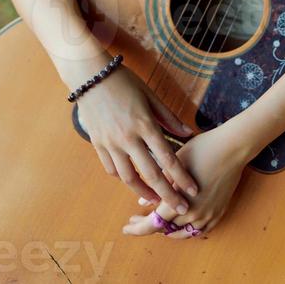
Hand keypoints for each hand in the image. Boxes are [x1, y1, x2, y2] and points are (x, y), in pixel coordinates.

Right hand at [76, 63, 198, 213]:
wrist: (91, 76)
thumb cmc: (125, 82)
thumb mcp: (150, 96)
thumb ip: (169, 117)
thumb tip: (188, 133)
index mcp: (145, 124)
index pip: (167, 158)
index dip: (181, 177)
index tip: (193, 189)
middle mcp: (128, 138)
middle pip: (150, 175)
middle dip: (167, 195)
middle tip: (181, 208)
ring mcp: (110, 143)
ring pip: (128, 178)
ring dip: (144, 192)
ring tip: (156, 200)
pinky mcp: (97, 144)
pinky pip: (111, 169)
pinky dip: (123, 178)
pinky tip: (133, 181)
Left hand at [121, 125, 245, 239]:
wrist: (233, 147)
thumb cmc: (203, 149)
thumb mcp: (175, 162)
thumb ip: (160, 184)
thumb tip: (144, 201)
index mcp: (179, 201)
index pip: (153, 224)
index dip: (138, 228)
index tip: (126, 227)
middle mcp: (194, 214)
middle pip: (166, 229)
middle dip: (148, 225)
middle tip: (136, 218)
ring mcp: (208, 215)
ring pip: (182, 233)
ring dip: (168, 229)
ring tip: (157, 219)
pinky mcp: (219, 212)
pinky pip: (199, 230)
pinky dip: (187, 229)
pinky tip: (180, 222)